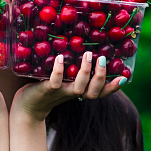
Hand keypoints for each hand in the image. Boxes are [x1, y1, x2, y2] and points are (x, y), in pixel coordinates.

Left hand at [10, 51, 126, 121]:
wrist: (27, 106)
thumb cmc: (47, 87)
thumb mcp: (63, 78)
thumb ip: (72, 66)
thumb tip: (83, 44)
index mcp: (80, 90)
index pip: (101, 92)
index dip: (113, 87)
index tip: (124, 77)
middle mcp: (73, 93)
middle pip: (94, 92)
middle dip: (100, 76)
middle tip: (102, 59)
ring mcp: (61, 92)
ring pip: (78, 88)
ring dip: (85, 72)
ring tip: (88, 55)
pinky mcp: (47, 90)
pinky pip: (55, 82)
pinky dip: (59, 70)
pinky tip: (60, 58)